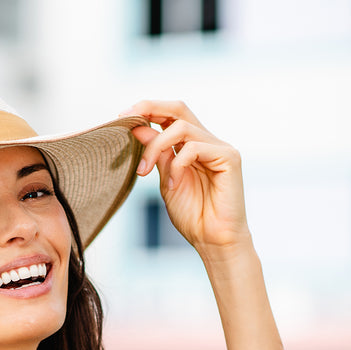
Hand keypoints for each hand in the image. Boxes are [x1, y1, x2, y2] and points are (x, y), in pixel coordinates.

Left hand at [124, 100, 250, 257]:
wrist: (212, 240)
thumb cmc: (192, 215)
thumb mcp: (165, 180)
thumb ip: (156, 155)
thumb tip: (137, 128)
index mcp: (190, 146)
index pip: (170, 115)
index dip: (147, 109)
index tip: (120, 117)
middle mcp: (206, 141)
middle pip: (179, 108)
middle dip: (149, 108)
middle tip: (125, 118)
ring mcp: (219, 148)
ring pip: (181, 128)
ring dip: (155, 147)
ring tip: (143, 171)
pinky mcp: (229, 157)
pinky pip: (194, 148)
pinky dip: (176, 165)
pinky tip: (172, 185)